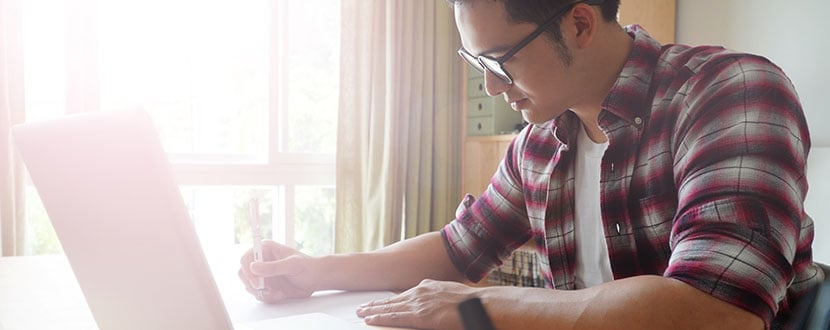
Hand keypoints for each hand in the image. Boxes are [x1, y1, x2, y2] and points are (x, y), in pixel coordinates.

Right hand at [238, 240, 315, 302]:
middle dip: (254, 285)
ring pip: (250, 286)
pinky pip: (258, 294)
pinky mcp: (267, 285)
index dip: (248, 272)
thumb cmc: (308, 267)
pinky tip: (280, 294)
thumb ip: (273, 267)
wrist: (316, 279)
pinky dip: (268, 297)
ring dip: (263, 293)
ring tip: (278, 293)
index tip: (258, 283)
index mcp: (266, 249)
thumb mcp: (292, 265)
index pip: (246, 259)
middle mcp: (262, 261)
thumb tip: (253, 267)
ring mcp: (263, 274)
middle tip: (269, 290)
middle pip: (244, 274)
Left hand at [356, 279, 474, 329]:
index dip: (391, 298)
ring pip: (389, 306)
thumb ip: (441, 297)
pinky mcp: (418, 315)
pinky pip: (393, 317)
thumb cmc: (472, 303)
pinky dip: (379, 318)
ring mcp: (418, 303)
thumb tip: (439, 304)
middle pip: (393, 298)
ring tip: (361, 312)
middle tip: (362, 306)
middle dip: (377, 303)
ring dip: (373, 310)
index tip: (382, 301)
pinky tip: (369, 319)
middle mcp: (420, 291)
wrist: (479, 305)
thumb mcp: (453, 294)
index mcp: (429, 286)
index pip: (405, 293)